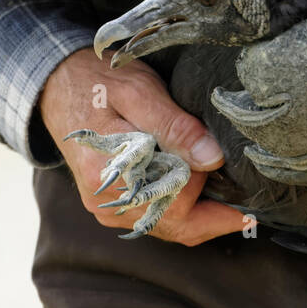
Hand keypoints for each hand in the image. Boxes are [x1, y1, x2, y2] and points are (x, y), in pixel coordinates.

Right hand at [38, 48, 246, 244]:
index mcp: (110, 174)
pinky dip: (183, 211)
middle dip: (215, 214)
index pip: (175, 201)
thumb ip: (174, 125)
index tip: (225, 162)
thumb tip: (212, 157)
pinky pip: (155, 219)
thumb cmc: (98, 80)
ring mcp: (108, 206)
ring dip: (201, 215)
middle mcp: (107, 200)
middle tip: (249, 198)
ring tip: (234, 197)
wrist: (57, 82)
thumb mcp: (139, 91)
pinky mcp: (111, 204)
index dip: (205, 184)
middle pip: (176, 225)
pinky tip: (203, 192)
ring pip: (169, 227)